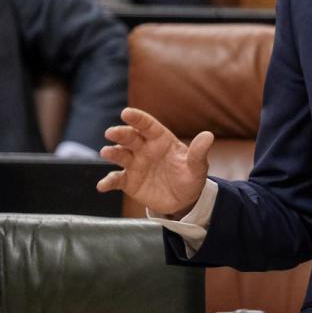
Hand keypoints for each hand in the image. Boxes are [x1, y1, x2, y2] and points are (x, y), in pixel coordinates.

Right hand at [97, 107, 213, 217]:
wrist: (184, 200)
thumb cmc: (190, 177)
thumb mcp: (197, 167)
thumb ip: (199, 152)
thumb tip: (208, 136)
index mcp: (161, 140)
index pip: (148, 125)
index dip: (138, 118)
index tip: (126, 112)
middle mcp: (145, 149)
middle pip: (130, 137)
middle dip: (120, 133)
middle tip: (111, 132)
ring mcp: (135, 164)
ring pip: (120, 154)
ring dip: (112, 152)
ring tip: (107, 152)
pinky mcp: (129, 181)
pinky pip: (116, 180)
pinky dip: (108, 182)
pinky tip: (103, 185)